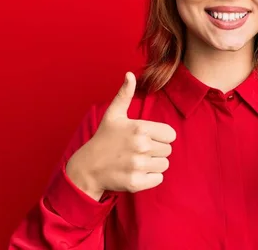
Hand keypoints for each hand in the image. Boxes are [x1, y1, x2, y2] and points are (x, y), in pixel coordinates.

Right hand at [66, 72, 176, 199]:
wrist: (87, 168)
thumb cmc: (104, 138)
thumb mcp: (113, 114)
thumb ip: (125, 94)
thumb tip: (130, 74)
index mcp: (140, 128)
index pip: (171, 135)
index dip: (160, 136)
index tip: (147, 138)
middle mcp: (141, 147)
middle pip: (168, 150)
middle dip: (156, 150)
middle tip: (139, 150)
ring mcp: (138, 166)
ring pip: (164, 165)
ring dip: (154, 164)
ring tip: (137, 160)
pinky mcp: (136, 182)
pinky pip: (158, 179)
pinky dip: (150, 178)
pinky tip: (136, 172)